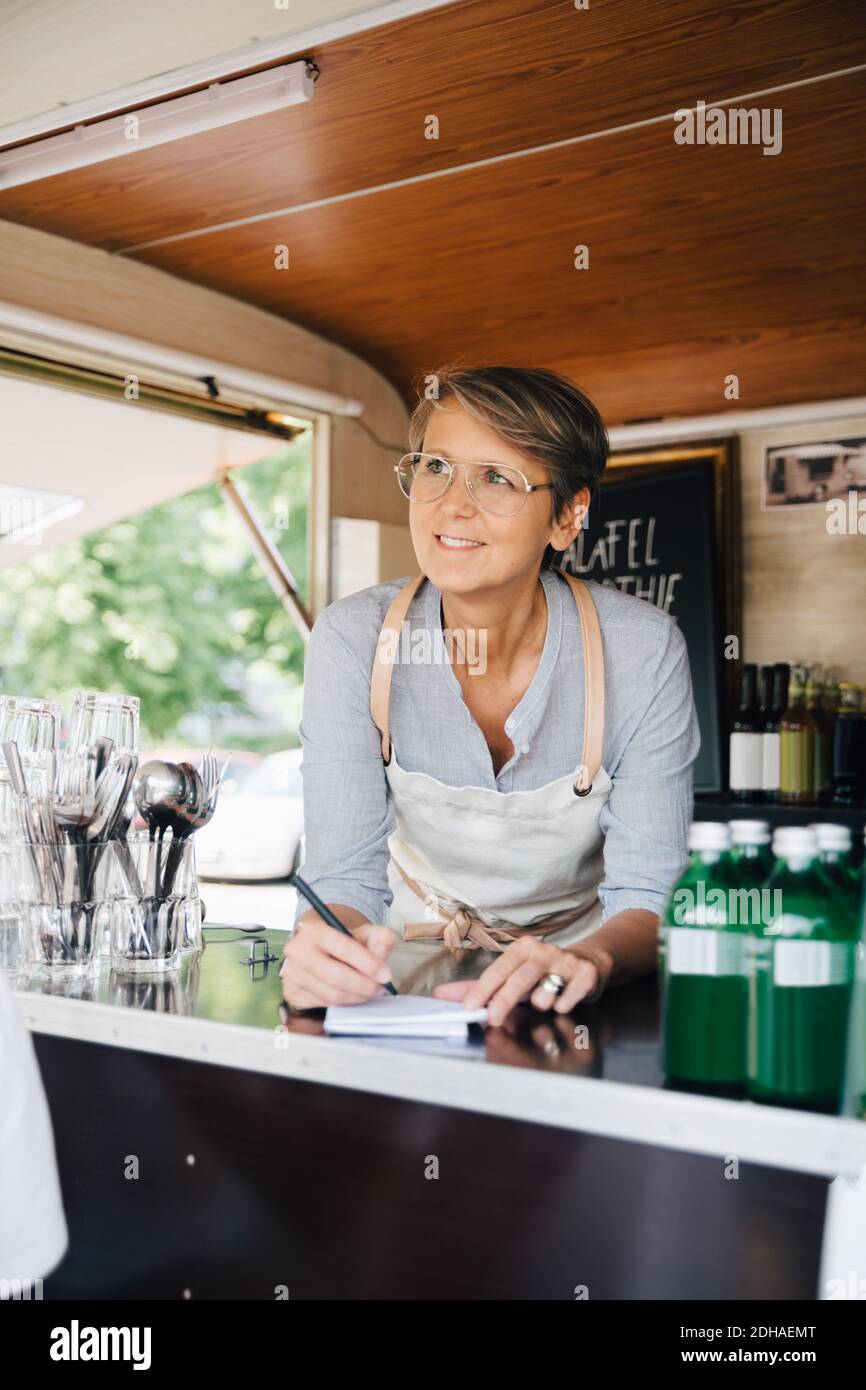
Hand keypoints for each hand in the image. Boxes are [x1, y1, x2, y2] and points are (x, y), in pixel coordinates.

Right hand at [280, 919, 395, 1008]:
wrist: (319, 949)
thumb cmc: (342, 942)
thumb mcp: (365, 932)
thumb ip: (380, 938)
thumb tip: (381, 953)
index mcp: (314, 931)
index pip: (343, 948)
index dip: (368, 964)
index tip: (385, 975)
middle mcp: (298, 951)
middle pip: (336, 977)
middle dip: (364, 986)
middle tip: (379, 988)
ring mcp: (292, 974)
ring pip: (331, 995)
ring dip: (356, 997)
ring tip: (369, 991)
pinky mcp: (293, 993)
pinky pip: (324, 1005)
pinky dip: (343, 1003)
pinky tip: (351, 995)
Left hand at [432, 938, 611, 1025]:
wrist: (590, 962)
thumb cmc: (543, 972)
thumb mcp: (513, 975)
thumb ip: (479, 987)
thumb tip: (441, 994)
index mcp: (522, 948)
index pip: (498, 969)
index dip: (483, 989)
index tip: (468, 1007)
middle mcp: (544, 951)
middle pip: (519, 979)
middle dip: (504, 1000)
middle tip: (492, 1019)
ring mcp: (567, 961)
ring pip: (545, 993)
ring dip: (541, 1004)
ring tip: (545, 999)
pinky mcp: (586, 974)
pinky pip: (567, 1001)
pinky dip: (563, 1006)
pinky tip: (565, 999)